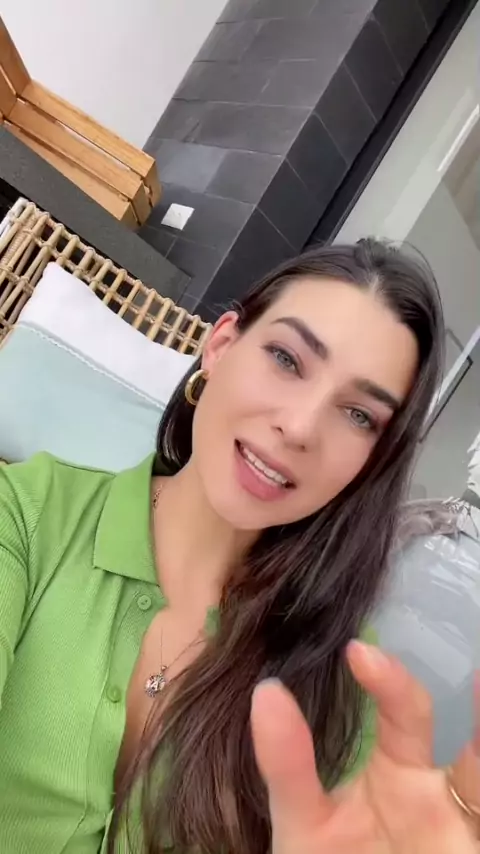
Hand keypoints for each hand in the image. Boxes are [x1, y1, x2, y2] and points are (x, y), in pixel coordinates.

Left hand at [251, 643, 478, 852]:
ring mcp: (458, 827)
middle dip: (475, 713)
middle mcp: (438, 794)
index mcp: (394, 772)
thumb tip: (265, 692)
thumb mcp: (302, 827)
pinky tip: (476, 803)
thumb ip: (287, 766)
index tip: (359, 652)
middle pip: (468, 748)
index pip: (402, 709)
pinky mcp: (470, 847)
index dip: (388, 680)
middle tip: (467, 675)